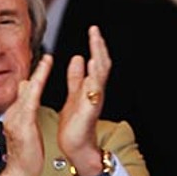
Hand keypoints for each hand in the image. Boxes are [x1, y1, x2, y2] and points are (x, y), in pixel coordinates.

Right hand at [0, 53, 52, 175]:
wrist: (18, 174)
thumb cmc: (24, 154)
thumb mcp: (25, 129)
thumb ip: (24, 110)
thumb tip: (25, 91)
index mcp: (16, 116)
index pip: (26, 92)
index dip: (35, 76)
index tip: (44, 62)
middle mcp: (14, 115)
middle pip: (25, 89)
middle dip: (36, 72)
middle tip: (47, 56)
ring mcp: (16, 120)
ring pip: (27, 93)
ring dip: (37, 77)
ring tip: (46, 62)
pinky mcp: (21, 127)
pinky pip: (28, 106)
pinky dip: (34, 92)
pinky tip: (38, 83)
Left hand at [58, 25, 110, 175]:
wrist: (76, 146)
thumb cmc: (75, 123)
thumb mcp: (74, 94)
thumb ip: (76, 77)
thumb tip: (77, 59)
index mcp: (90, 86)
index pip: (96, 61)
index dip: (95, 46)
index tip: (93, 30)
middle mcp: (95, 91)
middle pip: (102, 64)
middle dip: (98, 46)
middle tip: (95, 30)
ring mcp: (94, 100)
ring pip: (101, 74)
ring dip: (99, 57)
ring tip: (96, 41)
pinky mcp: (90, 109)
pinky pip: (94, 90)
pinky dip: (94, 76)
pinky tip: (93, 64)